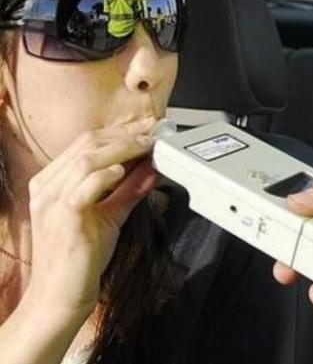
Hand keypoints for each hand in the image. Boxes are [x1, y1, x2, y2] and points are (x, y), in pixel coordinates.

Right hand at [24, 117, 159, 314]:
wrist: (60, 295)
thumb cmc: (81, 257)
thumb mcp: (110, 214)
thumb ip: (130, 190)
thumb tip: (153, 167)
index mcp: (52, 181)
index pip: (85, 142)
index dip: (119, 131)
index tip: (146, 129)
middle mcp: (47, 186)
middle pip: (86, 143)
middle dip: (124, 135)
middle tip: (152, 134)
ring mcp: (51, 201)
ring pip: (86, 159)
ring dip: (122, 149)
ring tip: (146, 147)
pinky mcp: (63, 218)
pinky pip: (83, 187)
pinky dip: (105, 175)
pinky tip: (121, 172)